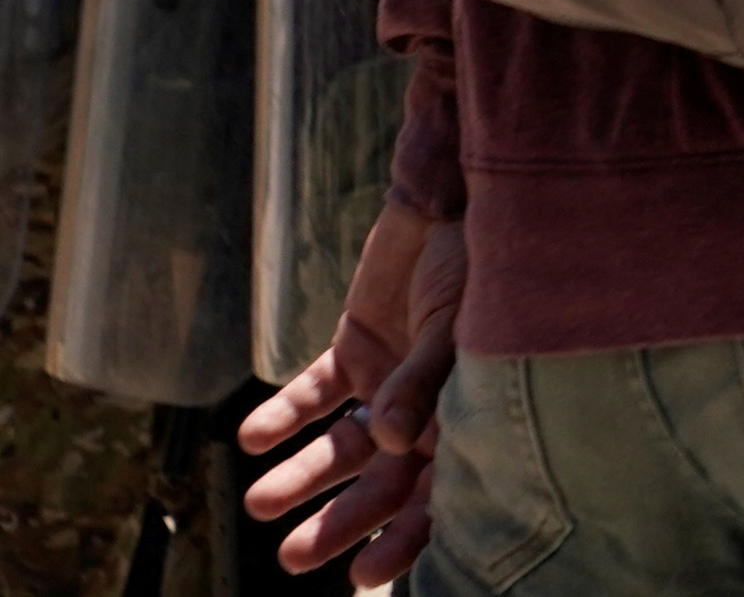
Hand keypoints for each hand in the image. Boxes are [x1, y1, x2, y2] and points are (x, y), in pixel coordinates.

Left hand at [239, 196, 465, 583]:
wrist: (453, 196)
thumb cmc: (479, 264)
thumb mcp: (459, 326)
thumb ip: (424, 382)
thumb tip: (388, 443)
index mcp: (472, 414)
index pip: (440, 493)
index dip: (404, 537)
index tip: (363, 576)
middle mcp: (430, 408)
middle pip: (382, 482)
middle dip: (339, 520)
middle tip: (292, 557)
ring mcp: (391, 380)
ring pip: (343, 446)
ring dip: (302, 476)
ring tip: (259, 504)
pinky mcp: (356, 348)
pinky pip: (314, 393)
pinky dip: (282, 414)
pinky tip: (252, 437)